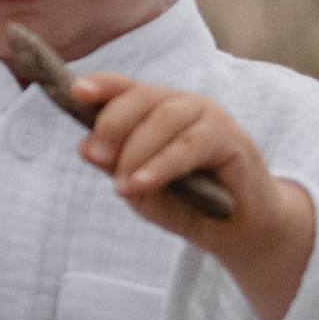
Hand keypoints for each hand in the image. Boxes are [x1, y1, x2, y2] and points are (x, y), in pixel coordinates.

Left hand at [69, 75, 315, 319]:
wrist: (241, 233)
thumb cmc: (191, 206)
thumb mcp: (144, 190)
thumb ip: (118, 168)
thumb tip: (87, 148)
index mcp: (159, 110)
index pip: (127, 89)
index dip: (103, 86)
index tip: (77, 92)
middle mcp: (184, 105)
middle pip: (142, 98)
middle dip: (113, 124)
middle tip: (96, 155)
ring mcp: (210, 117)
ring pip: (164, 119)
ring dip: (136, 151)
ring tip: (122, 185)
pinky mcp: (232, 139)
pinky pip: (190, 145)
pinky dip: (162, 164)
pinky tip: (142, 183)